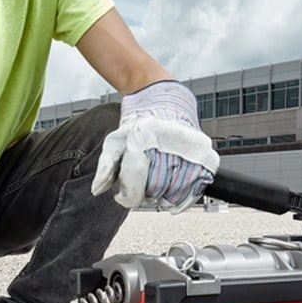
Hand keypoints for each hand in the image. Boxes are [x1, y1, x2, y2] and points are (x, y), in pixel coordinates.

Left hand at [91, 79, 218, 211]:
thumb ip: (105, 167)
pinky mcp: (203, 158)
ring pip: (175, 194)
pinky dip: (186, 198)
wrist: (163, 103)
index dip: (129, 196)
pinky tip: (175, 199)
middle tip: (143, 185)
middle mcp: (168, 149)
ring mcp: (188, 154)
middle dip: (147, 193)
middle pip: (155, 193)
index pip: (136, 189)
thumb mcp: (114, 142)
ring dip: (165, 195)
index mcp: (143, 145)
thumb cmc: (139, 125)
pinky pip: (197, 188)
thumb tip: (98, 190)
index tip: (125, 195)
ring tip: (158, 184)